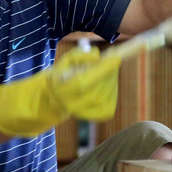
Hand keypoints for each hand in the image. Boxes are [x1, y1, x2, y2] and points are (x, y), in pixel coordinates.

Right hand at [0, 44, 119, 137]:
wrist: (56, 100)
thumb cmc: (63, 76)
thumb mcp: (65, 61)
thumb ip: (79, 55)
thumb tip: (96, 55)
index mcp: (64, 91)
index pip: (85, 82)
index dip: (102, 70)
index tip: (115, 57)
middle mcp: (75, 105)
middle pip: (99, 87)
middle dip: (108, 71)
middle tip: (110, 61)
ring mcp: (88, 113)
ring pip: (108, 93)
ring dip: (110, 79)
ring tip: (102, 73)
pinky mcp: (100, 115)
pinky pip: (111, 101)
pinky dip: (112, 89)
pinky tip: (104, 85)